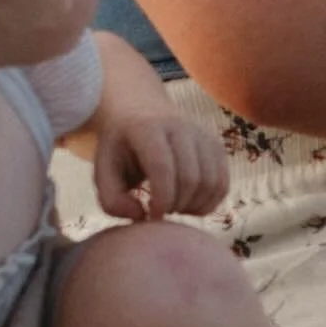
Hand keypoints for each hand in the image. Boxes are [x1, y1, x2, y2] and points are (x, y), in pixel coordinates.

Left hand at [95, 107, 229, 219]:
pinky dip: (210, 202)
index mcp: (146, 128)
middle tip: (160, 211)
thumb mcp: (103, 170)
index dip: (161, 199)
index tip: (151, 215)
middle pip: (190, 178)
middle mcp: (180, 126)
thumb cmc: (120, 148)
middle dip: (176, 205)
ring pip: (211, 182)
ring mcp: (202, 134)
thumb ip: (112, 200)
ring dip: (194, 206)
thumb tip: (142, 216)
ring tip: (174, 208)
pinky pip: (223, 183)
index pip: (162, 167)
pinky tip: (190, 204)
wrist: (140, 111)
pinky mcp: (216, 145)